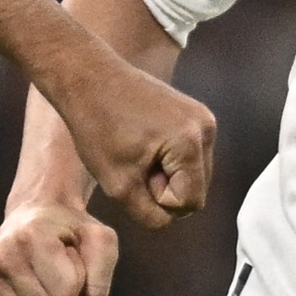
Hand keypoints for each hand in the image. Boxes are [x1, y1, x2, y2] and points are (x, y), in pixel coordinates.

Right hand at [0, 203, 119, 295]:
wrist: (34, 214)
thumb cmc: (70, 230)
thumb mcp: (100, 239)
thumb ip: (101, 273)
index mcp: (31, 237)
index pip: (66, 292)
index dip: (78, 283)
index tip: (70, 260)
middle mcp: (2, 254)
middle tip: (56, 271)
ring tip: (43, 280)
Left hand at [50, 58, 214, 229]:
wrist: (88, 76)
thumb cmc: (97, 126)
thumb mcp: (118, 184)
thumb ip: (149, 214)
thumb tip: (169, 219)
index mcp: (191, 143)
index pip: (191, 203)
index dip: (159, 200)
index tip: (133, 176)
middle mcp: (206, 127)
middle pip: (196, 188)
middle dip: (165, 187)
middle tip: (132, 166)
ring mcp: (203, 117)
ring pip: (192, 172)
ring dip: (166, 173)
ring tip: (135, 153)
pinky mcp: (193, 111)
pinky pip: (188, 153)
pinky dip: (167, 157)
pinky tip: (141, 142)